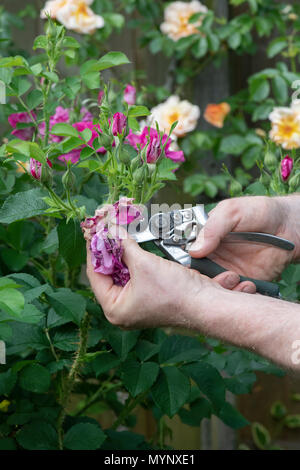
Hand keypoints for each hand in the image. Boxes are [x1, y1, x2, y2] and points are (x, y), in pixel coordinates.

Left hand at [86, 235, 239, 329]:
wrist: (206, 303)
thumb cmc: (175, 292)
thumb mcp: (143, 264)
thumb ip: (124, 245)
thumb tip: (111, 230)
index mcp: (115, 308)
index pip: (95, 274)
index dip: (94, 249)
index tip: (93, 230)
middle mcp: (123, 309)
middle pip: (107, 272)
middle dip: (107, 249)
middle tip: (105, 228)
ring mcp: (137, 303)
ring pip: (121, 271)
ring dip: (120, 251)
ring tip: (116, 231)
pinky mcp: (150, 296)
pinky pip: (135, 273)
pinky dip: (133, 257)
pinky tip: (130, 242)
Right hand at [189, 196, 297, 290]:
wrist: (290, 227)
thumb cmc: (260, 212)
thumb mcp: (233, 211)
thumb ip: (213, 227)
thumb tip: (194, 250)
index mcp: (203, 238)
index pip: (183, 253)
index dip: (182, 261)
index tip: (188, 265)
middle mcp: (211, 257)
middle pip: (194, 275)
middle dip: (199, 281)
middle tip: (212, 275)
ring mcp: (225, 271)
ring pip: (211, 288)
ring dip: (219, 288)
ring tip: (233, 277)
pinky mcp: (241, 283)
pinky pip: (232, 294)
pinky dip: (236, 294)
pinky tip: (246, 285)